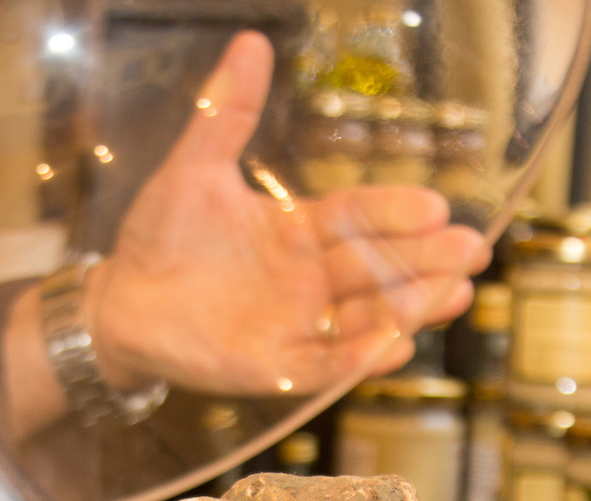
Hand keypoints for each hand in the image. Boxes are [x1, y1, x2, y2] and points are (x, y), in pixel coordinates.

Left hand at [86, 32, 489, 397]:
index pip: (356, 217)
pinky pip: (324, 366)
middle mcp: (307, 281)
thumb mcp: (195, 170)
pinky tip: (395, 347)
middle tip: (472, 248)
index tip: (434, 203)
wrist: (119, 305)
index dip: (392, 212)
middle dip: (424, 261)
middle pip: (376, 269)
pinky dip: (358, 360)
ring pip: (364, 318)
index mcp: (297, 232)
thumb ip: (227, 114)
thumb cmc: (158, 238)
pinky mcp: (274, 369)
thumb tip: (251, 42)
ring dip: (409, 309)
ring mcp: (296, 326)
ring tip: (455, 294)